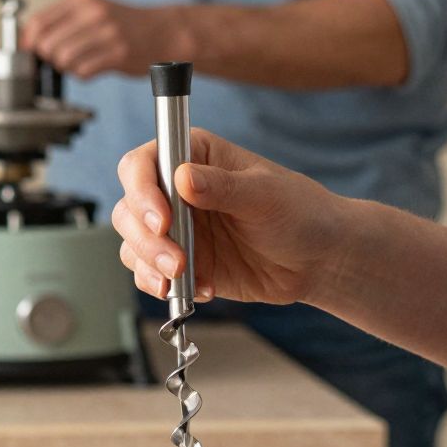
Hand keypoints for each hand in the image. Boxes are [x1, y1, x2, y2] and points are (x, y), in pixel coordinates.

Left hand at [22, 0, 177, 80]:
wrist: (163, 30)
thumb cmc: (124, 23)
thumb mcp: (92, 9)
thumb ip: (63, 20)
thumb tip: (30, 39)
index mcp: (81, 0)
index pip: (38, 22)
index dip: (29, 42)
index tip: (30, 52)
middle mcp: (93, 14)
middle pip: (47, 44)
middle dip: (48, 58)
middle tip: (59, 60)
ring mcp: (107, 33)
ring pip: (64, 59)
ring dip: (66, 68)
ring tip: (78, 64)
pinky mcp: (119, 54)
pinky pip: (84, 71)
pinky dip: (82, 75)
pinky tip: (91, 69)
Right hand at [111, 129, 346, 307]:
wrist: (317, 259)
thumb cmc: (299, 212)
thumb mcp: (264, 195)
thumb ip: (223, 187)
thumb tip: (183, 178)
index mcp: (193, 157)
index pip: (142, 165)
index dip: (141, 192)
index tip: (161, 221)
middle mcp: (176, 191)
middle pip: (129, 210)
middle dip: (145, 240)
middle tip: (176, 262)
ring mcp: (177, 229)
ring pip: (133, 245)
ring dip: (150, 266)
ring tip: (184, 280)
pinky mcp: (182, 263)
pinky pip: (151, 275)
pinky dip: (167, 286)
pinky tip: (202, 289)